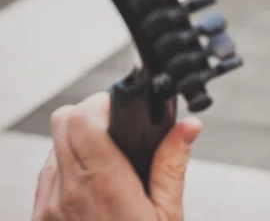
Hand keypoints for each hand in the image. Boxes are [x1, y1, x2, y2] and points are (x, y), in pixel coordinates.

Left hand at [32, 92, 201, 220]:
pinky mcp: (40, 219)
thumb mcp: (168, 215)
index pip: (82, 119)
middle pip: (61, 122)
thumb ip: (173, 164)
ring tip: (108, 159)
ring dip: (76, 140)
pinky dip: (66, 166)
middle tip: (116, 127)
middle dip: (89, 113)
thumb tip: (187, 127)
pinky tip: (91, 183)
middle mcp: (67, 192)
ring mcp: (48, 207)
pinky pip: (46, 175)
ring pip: (52, 146)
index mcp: (103, 185)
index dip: (101, 103)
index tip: (119, 108)